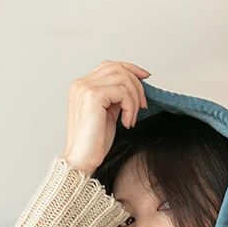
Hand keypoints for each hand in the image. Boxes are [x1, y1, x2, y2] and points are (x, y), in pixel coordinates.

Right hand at [60, 60, 150, 176]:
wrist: (81, 160)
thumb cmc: (93, 143)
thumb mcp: (107, 114)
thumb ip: (115, 97)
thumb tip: (134, 86)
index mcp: (82, 86)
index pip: (110, 66)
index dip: (130, 68)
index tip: (145, 77)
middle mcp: (81, 83)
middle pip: (118, 69)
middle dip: (136, 86)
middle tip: (143, 106)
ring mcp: (86, 88)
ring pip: (123, 79)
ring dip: (134, 99)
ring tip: (132, 119)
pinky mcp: (93, 96)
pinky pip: (123, 92)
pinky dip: (130, 108)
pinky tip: (127, 123)